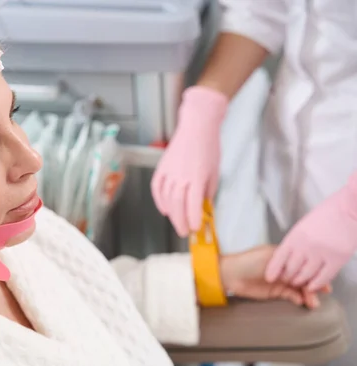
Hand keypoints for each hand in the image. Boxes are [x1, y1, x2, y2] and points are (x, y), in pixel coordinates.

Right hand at [151, 86, 227, 236]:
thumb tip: (202, 207)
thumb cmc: (209, 147)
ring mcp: (169, 171)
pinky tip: (164, 209)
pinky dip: (159, 201)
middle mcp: (181, 176)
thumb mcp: (215, 171)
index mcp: (198, 177)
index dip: (194, 219)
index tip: (196, 229)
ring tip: (177, 222)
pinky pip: (156, 188)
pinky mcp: (161, 167)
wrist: (197, 126)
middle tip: (184, 232)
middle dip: (180, 221)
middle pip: (177, 205)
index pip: (193, 204)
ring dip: (171, 214)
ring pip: (166, 198)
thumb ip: (208, 191)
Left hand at [220, 245, 328, 308]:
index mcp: (284, 257)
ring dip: (307, 295)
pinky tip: (300, 301)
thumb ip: (287, 262)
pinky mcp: (275, 292)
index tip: (323, 279)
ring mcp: (281, 280)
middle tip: (321, 293)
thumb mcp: (269, 257)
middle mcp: (285, 268)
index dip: (314, 271)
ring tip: (312, 303)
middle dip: (314, 285)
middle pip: (304, 277)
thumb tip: (304, 269)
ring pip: (299, 288)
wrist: (231, 275)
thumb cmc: (248, 262)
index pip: (304, 264)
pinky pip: (291, 296)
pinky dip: (297, 299)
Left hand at [265, 178, 356, 290]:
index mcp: (296, 236)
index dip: (273, 269)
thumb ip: (295, 242)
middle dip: (287, 277)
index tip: (269, 277)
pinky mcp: (337, 259)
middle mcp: (306, 246)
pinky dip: (316, 284)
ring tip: (298, 282)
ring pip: (305, 275)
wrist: (349, 210)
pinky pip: (323, 277)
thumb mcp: (303, 226)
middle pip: (291, 269)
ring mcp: (322, 253)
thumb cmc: (326, 216)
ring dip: (300, 282)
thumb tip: (286, 257)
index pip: (279, 256)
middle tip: (286, 280)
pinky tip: (312, 286)